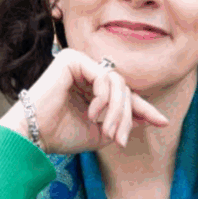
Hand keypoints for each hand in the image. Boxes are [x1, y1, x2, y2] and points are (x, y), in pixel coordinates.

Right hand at [0, 47, 168, 153]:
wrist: (34, 135)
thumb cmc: (61, 136)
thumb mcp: (100, 133)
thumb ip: (122, 123)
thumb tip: (147, 117)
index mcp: (91, 88)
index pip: (124, 95)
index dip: (144, 108)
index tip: (163, 122)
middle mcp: (86, 72)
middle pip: (124, 89)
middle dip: (126, 116)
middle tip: (119, 139)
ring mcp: (79, 63)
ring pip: (118, 84)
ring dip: (118, 110)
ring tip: (108, 131)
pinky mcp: (72, 59)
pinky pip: (104, 76)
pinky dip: (104, 98)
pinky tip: (92, 113)